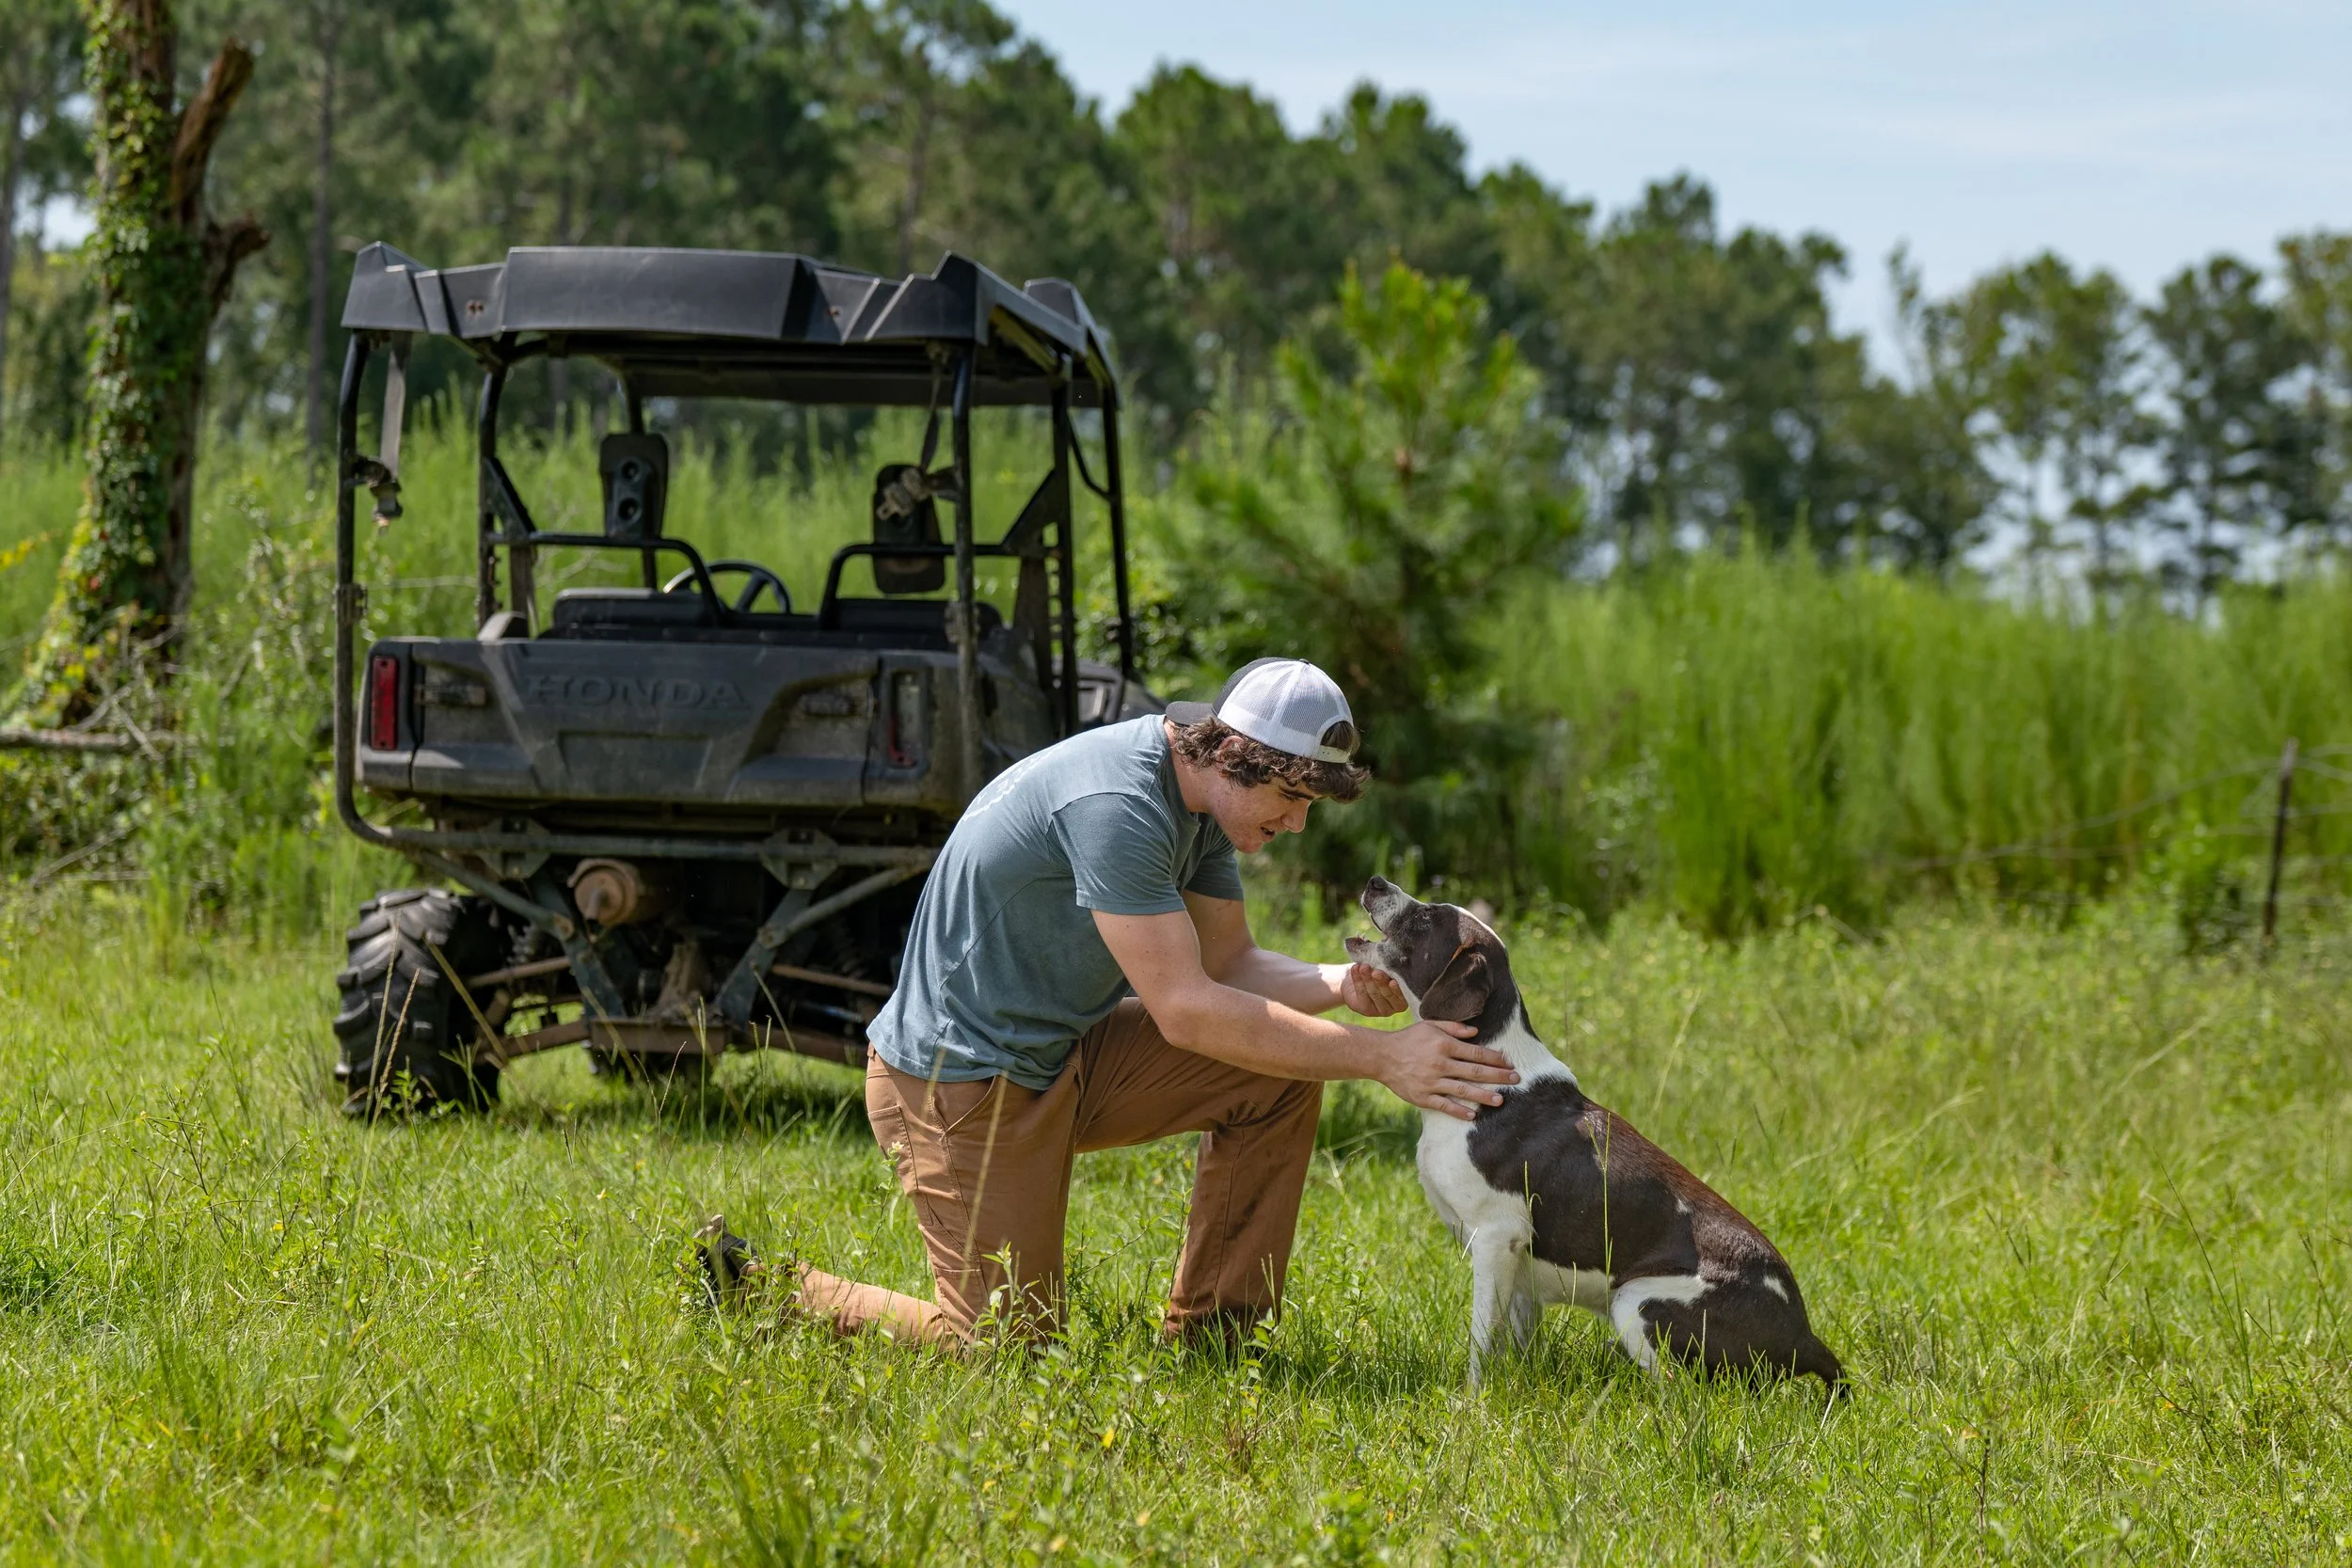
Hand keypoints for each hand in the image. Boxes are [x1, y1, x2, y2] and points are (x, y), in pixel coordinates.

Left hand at [1337, 961, 1406, 1017]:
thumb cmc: (1380, 971)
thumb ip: (1392, 970)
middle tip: (1376, 973)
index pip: (1402, 996)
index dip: (1397, 990)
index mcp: (1404, 999)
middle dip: (1381, 982)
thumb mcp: (1388, 970)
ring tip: (1364, 967)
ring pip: (1373, 993)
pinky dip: (1357, 979)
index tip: (1393, 981)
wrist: (1360, 977)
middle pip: (1387, 995)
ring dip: (1368, 979)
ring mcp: (1378, 1010)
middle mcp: (1393, 1007)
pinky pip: (1361, 992)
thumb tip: (1394, 961)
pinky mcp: (1364, 1008)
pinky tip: (1355, 968)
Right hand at [1374, 1019, 1517, 1121]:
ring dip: (1484, 1096)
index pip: (1477, 1052)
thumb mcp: (1430, 1025)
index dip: (1495, 1058)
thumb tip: (1476, 1032)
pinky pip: (1444, 1105)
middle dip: (1498, 1076)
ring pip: (1463, 1090)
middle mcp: (1440, 1063)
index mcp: (1444, 1045)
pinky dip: (1459, 1111)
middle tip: (1515, 1079)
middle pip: (1475, 1071)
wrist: (1381, 1056)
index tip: (1509, 1062)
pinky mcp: (1422, 1097)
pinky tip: (1473, 1115)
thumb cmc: (1409, 1038)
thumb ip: (1454, 1027)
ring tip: (1500, 1100)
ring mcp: (1431, 1082)